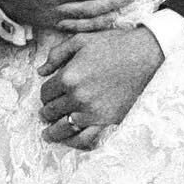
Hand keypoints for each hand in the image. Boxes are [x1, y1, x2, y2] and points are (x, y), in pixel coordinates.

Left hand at [38, 28, 163, 149]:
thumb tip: (40, 70)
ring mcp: (92, 112)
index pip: (46, 93)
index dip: (44, 93)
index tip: (47, 94)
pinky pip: (85, 140)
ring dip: (53, 132)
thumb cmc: (112, 44)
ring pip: (63, 129)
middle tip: (44, 113)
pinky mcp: (107, 121)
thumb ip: (57, 54)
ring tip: (48, 134)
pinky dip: (73, 143)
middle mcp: (78, 97)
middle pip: (52, 111)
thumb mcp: (81, 40)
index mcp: (69, 76)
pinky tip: (69, 141)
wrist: (143, 55)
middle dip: (46, 112)